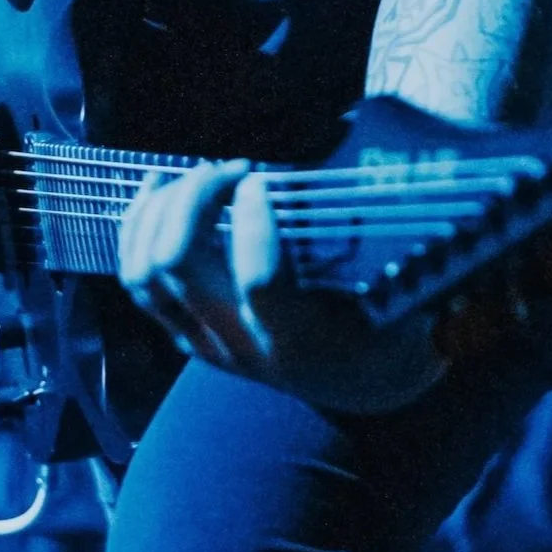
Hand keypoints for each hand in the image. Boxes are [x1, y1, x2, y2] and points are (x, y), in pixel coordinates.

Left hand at [118, 162, 449, 414]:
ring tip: (190, 172)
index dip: (252, 223)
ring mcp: (207, 343)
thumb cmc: (390, 325)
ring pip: (145, 272)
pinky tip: (157, 186)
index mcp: (300, 340)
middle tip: (233, 169)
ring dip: (158, 210)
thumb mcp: (412, 299)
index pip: (257, 282)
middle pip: (178, 264)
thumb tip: (415, 183)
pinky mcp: (187, 334)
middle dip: (195, 198)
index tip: (263, 178)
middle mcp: (243, 348)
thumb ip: (403, 249)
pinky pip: (136, 282)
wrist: (362, 381)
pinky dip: (136, 228)